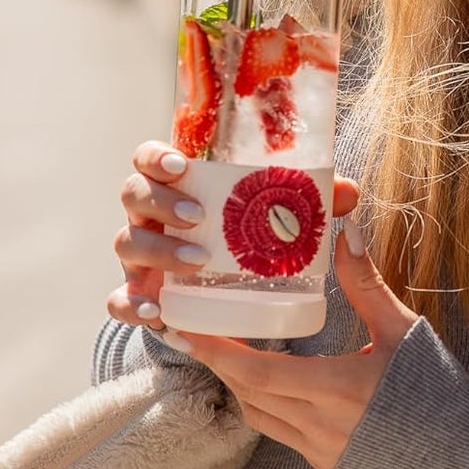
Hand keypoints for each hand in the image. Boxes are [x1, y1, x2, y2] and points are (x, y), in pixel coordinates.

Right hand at [108, 140, 358, 326]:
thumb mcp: (280, 215)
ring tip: (198, 260)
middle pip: (133, 195)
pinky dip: (131, 304)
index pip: (148, 157)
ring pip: (127, 243)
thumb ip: (314, 201)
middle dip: (160, 202)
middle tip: (197, 215)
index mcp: (177, 184)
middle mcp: (150, 214)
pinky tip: (158, 311)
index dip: (155, 156)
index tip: (182, 165)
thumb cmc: (250, 234)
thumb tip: (349, 193)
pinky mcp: (140, 294)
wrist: (230, 290)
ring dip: (158, 250)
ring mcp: (141, 255)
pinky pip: (119, 300)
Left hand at [160, 230, 418, 468]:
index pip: (256, 373)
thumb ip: (366, 283)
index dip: (217, 352)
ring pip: (260, 419)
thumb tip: (346, 231)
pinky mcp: (329, 468)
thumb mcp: (402, 328)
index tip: (188, 330)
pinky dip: (266, 408)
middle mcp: (320, 428)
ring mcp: (322, 453)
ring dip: (240, 387)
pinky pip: (282, 436)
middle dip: (220, 364)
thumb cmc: (437, 386)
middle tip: (198, 332)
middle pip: (248, 395)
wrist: (468, 452)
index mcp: (335, 389)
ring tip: (227, 354)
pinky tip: (268, 385)